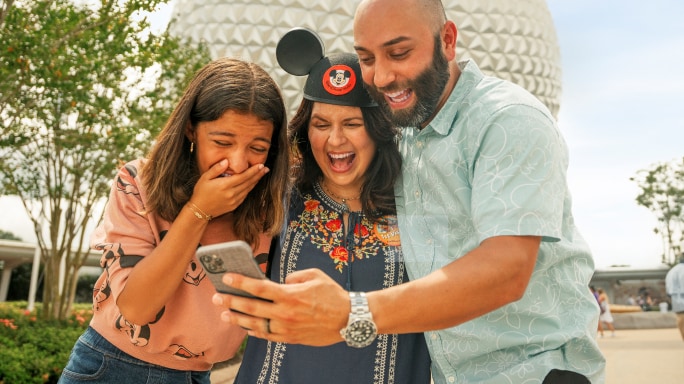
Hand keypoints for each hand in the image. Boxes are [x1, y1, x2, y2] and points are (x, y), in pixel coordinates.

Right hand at [191, 159, 268, 216]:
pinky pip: (245, 195)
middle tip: (266, 168)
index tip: (261, 165)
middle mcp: (231, 193)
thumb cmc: (201, 192)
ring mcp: (234, 200)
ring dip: (256, 181)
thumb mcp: (205, 178)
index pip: (243, 176)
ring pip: (248, 189)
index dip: (253, 171)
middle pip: (248, 182)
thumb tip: (226, 161)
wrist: (200, 210)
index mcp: (225, 185)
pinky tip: (252, 183)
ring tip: (262, 174)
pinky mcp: (234, 205)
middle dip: (258, 175)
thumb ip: (216, 169)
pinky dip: (250, 188)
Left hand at [212, 268, 349, 345]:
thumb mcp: (315, 276)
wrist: (349, 319)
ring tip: (225, 314)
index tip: (227, 277)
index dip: (240, 282)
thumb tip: (280, 283)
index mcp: (290, 295)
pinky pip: (267, 336)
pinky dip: (254, 332)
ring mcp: (287, 328)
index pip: (258, 287)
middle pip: (251, 307)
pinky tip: (245, 328)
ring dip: (238, 319)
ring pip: (255, 325)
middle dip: (231, 301)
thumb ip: (294, 276)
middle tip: (216, 297)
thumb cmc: (333, 295)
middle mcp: (285, 313)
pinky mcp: (291, 338)